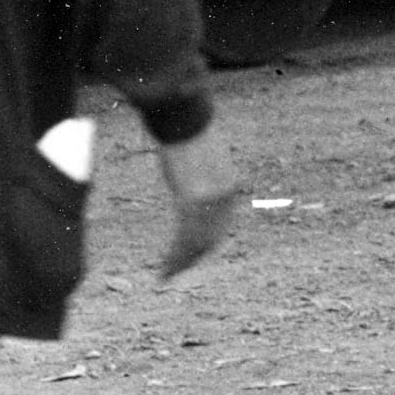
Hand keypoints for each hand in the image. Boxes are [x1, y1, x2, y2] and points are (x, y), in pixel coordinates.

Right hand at [153, 116, 251, 279]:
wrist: (185, 118)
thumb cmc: (188, 133)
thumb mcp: (202, 160)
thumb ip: (202, 181)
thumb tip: (192, 190)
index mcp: (230, 189)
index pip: (220, 227)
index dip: (205, 245)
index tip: (192, 256)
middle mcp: (224, 199)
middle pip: (209, 240)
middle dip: (192, 259)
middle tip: (176, 273)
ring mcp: (209, 203)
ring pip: (196, 245)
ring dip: (180, 263)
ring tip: (166, 276)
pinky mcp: (192, 202)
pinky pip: (183, 239)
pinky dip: (174, 259)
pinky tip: (164, 270)